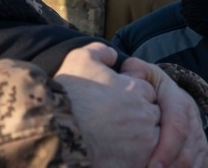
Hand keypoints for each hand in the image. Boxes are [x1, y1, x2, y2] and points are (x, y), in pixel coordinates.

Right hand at [54, 42, 160, 166]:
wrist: (55, 131)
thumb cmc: (68, 96)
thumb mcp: (80, 60)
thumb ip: (100, 51)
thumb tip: (112, 55)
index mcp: (136, 90)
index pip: (146, 92)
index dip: (129, 96)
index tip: (113, 102)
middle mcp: (145, 116)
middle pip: (151, 116)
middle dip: (137, 117)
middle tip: (113, 121)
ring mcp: (143, 144)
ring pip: (150, 141)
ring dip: (138, 140)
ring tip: (112, 138)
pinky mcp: (135, 163)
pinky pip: (143, 159)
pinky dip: (132, 156)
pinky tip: (112, 151)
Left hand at [121, 59, 207, 166]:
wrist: (169, 94)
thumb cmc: (149, 85)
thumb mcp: (143, 73)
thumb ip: (135, 72)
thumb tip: (127, 72)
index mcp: (179, 101)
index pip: (177, 126)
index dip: (166, 148)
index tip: (152, 166)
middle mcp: (193, 120)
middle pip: (188, 151)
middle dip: (172, 167)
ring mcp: (199, 137)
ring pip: (195, 162)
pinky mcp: (201, 151)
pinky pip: (200, 167)